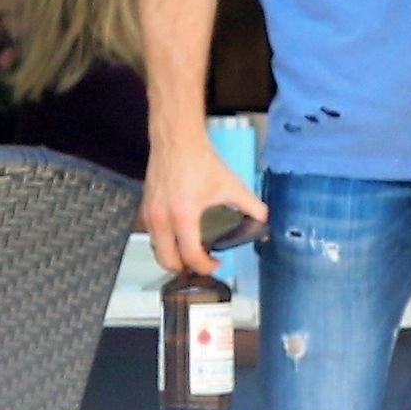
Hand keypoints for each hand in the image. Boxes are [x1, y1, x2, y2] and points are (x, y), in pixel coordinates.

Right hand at [142, 135, 267, 275]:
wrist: (176, 141)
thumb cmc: (201, 161)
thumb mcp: (231, 186)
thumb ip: (252, 206)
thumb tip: (265, 221)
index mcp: (183, 215)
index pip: (190, 256)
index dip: (205, 266)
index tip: (216, 262)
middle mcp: (161, 219)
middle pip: (167, 261)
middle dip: (185, 268)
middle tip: (202, 263)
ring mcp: (150, 214)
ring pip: (157, 249)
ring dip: (173, 256)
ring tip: (191, 251)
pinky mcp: (145, 208)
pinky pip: (152, 235)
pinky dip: (165, 242)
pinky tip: (180, 235)